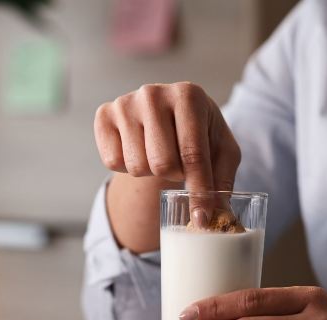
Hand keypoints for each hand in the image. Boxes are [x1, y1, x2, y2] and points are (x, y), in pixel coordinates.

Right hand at [94, 82, 240, 224]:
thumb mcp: (221, 152)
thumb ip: (222, 182)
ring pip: (137, 166)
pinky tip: (138, 150)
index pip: (193, 154)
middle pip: (162, 163)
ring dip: (150, 171)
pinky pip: (112, 161)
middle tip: (178, 166)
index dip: (198, 191)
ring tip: (157, 155)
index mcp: (189, 95)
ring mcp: (126, 103)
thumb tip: (216, 219)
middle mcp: (154, 93)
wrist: (168, 115)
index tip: (201, 219)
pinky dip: (126, 166)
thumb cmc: (199, 134)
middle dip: (173, 176)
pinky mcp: (104, 114)